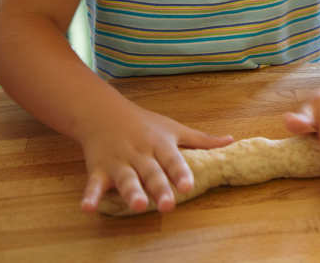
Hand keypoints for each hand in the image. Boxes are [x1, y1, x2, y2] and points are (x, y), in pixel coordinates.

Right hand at [77, 104, 232, 213]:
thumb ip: (201, 140)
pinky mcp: (98, 169)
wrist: (103, 112)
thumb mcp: (174, 128)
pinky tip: (88, 208)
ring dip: (131, 193)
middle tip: (168, 205)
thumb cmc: (144, 123)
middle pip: (151, 173)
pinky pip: (93, 185)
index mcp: (160, 144)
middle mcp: (140, 154)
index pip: (173, 160)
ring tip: (138, 206)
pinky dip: (90, 196)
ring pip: (126, 179)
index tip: (188, 187)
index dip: (181, 173)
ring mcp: (119, 162)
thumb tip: (231, 141)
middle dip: (159, 188)